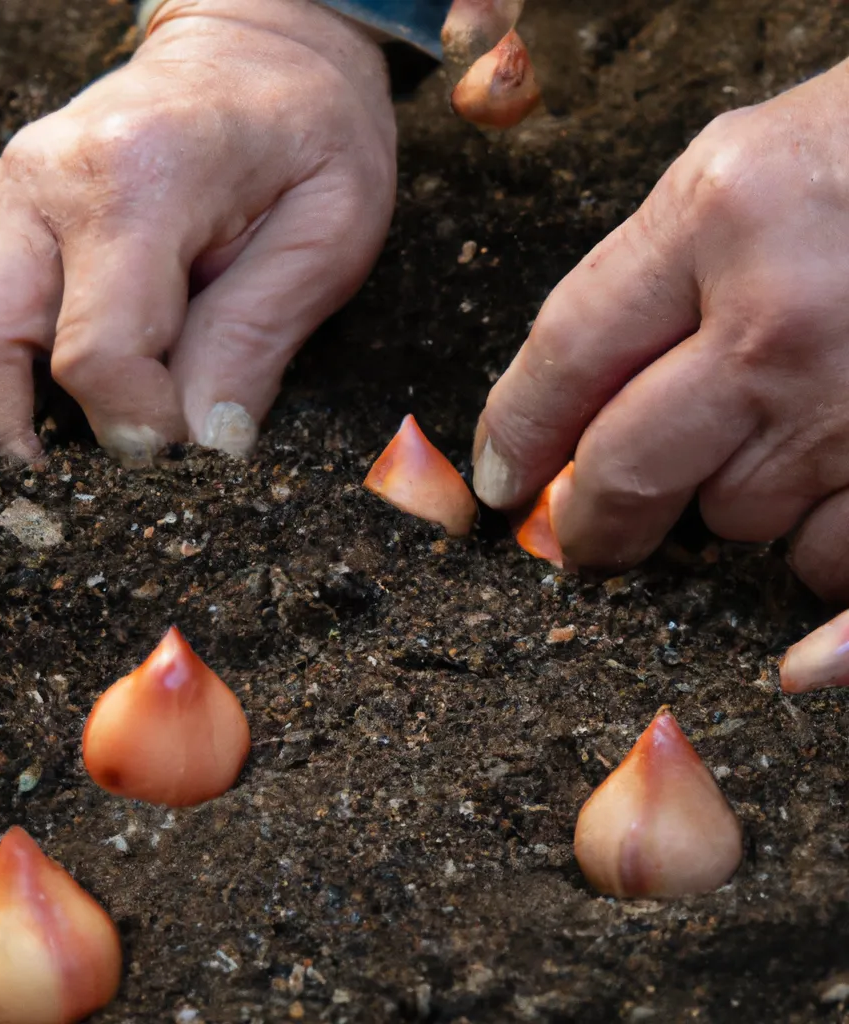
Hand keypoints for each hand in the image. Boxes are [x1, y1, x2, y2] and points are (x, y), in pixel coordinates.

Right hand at [0, 0, 395, 465]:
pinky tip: (46, 393)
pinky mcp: (6, 215)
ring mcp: (12, 195)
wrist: (261, 49)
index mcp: (137, 181)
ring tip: (65, 445)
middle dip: (23, 436)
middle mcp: (47, 183)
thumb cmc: (310, 134)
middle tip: (88, 483)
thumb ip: (257, 337)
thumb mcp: (327, 232)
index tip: (188, 452)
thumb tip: (204, 445)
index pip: (98, 355)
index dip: (140, 429)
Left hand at [473, 58, 848, 602]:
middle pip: (628, 471)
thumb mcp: (741, 173)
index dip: (517, 433)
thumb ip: (648, 283)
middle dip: (592, 521)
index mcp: (719, 217)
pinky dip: (819, 583)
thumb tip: (567, 412)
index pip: (565, 356)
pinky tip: (801, 623)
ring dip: (736, 503)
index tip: (503, 481)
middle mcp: (787, 319)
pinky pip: (840, 570)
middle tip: (584, 537)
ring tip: (780, 445)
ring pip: (738, 518)